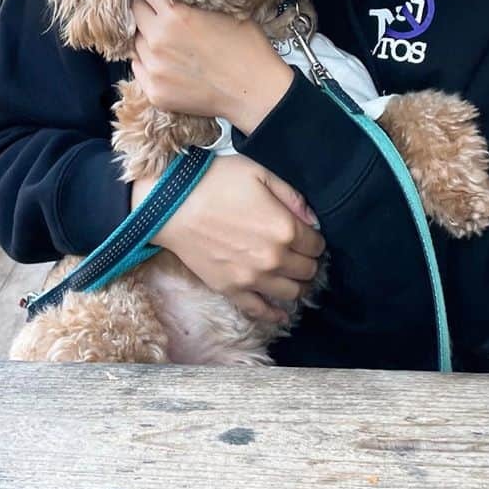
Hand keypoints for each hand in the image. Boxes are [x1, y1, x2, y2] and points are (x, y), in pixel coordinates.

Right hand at [130, 153, 324, 323]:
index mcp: (285, 228)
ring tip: (291, 275)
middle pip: (307, 271)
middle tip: (300, 253)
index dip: (314, 239)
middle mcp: (273, 259)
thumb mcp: (259, 174)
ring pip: (291, 293)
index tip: (307, 235)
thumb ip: (292, 197)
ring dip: (296, 285)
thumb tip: (313, 220)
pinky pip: (259, 311)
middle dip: (308, 261)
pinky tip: (280, 313)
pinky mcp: (230, 289)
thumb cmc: (215, 181)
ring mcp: (252, 278)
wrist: (171, 203)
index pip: (316, 245)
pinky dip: (274, 315)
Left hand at [131, 0, 293, 132]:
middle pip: (136, 12)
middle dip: (148, 10)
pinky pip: (139, 68)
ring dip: (147, 38)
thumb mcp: (225, 11)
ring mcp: (154, 68)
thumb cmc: (247, 48)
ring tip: (169, 43)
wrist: (255, 92)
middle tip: (163, 15)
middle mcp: (159, 39)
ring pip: (136, 42)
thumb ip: (192, 0)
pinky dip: (148, 63)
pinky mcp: (154, 91)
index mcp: (176, 15)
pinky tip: (168, 64)